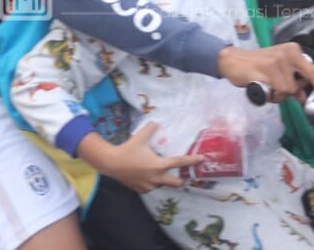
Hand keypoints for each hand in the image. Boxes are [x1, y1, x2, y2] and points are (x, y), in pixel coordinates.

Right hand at [77, 122, 203, 193]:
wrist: (111, 164)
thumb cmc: (127, 150)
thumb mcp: (140, 137)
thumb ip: (151, 129)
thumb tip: (156, 123)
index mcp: (159, 165)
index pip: (179, 162)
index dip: (192, 161)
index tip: (202, 159)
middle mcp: (156, 178)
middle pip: (176, 183)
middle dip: (182, 180)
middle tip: (183, 175)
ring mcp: (149, 186)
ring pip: (162, 184)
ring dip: (164, 179)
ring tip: (159, 172)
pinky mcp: (141, 190)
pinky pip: (152, 187)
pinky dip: (153, 182)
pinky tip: (148, 176)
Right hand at [217, 43, 313, 105]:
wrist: (233, 60)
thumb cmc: (256, 67)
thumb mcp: (278, 73)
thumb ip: (292, 82)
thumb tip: (304, 97)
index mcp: (294, 51)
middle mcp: (290, 52)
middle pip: (312, 75)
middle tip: (312, 103)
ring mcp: (279, 59)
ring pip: (292, 89)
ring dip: (281, 96)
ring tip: (269, 89)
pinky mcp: (269, 67)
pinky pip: (280, 90)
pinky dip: (273, 96)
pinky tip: (264, 88)